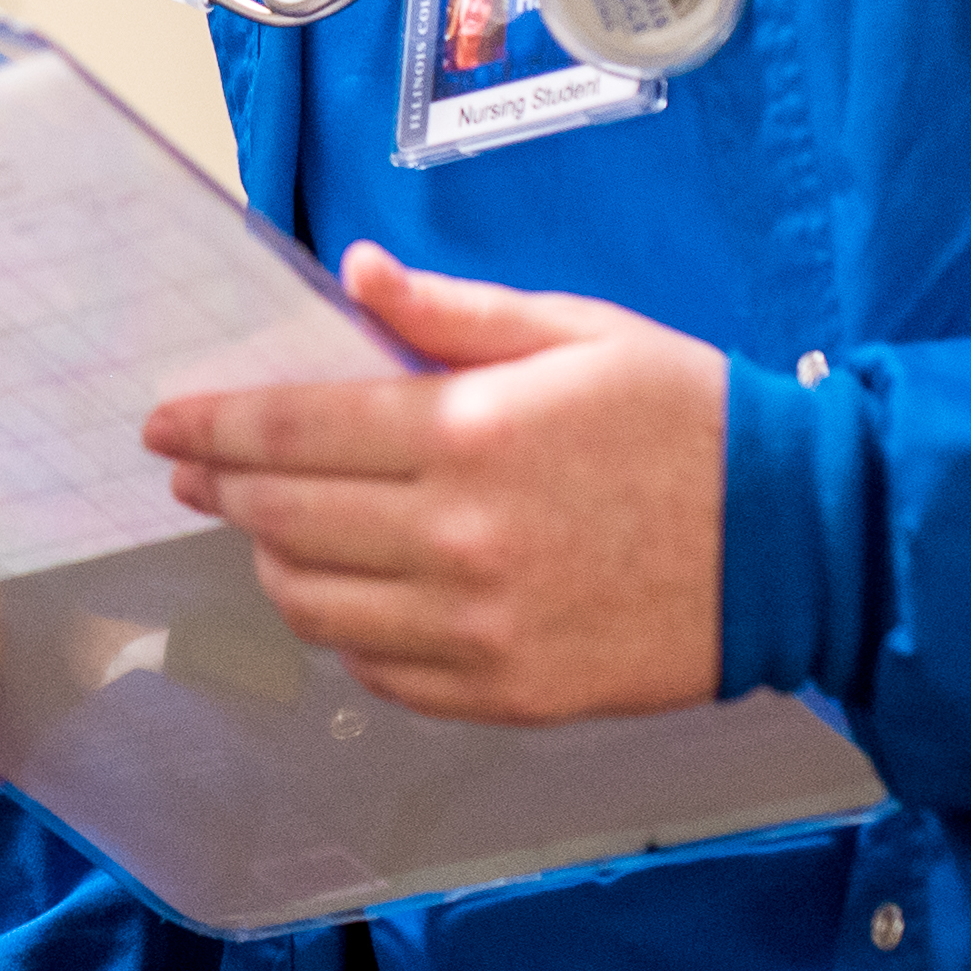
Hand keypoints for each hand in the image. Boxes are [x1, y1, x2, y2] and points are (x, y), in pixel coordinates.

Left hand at [142, 244, 727, 724]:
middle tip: (196, 469)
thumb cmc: (690, 419)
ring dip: (275, 561)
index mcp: (466, 434)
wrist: (805, 545)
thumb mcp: (578, 332)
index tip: (164, 423)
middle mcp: (455, 540)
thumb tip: (356, 274)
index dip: (211, 427)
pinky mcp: (508, 695)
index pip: (291, 432)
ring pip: (317, 605)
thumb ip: (455, 314)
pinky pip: (381, 673)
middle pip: (285, 519)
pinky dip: (345, 633)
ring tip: (271, 528)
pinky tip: (351, 597)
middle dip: (223, 488)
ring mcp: (478, 630)